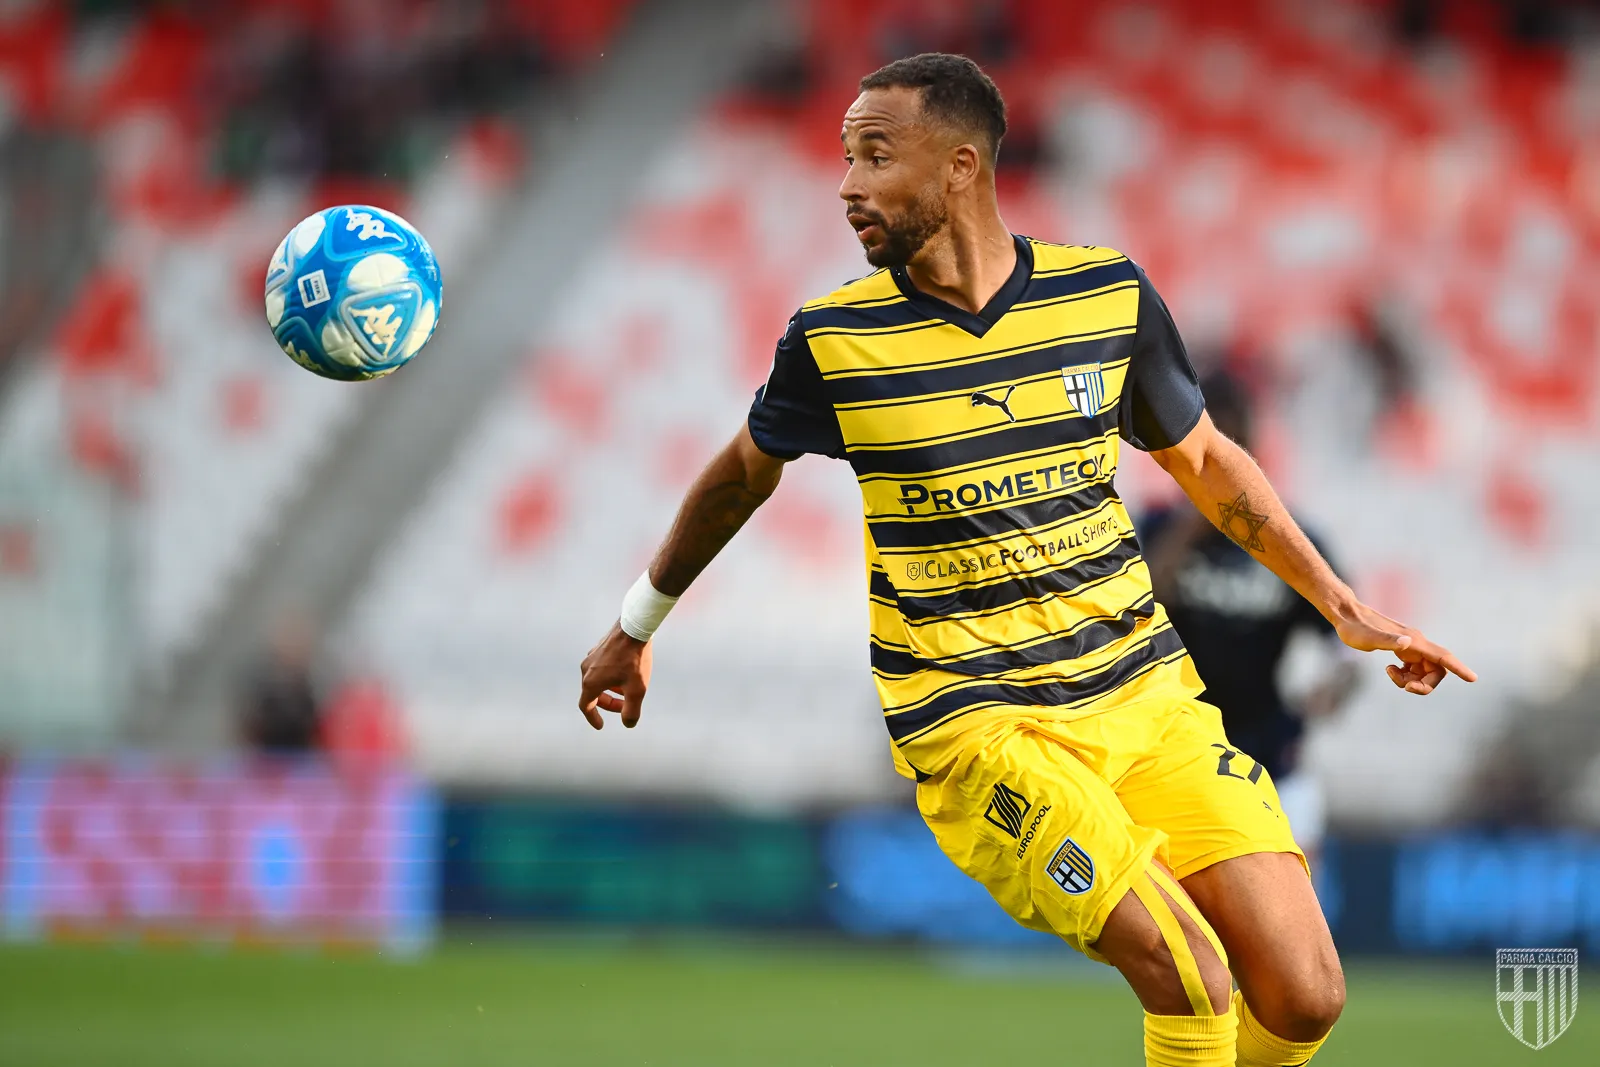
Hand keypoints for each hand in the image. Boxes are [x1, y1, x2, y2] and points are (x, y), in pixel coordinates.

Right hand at [578, 622, 652, 728]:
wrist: (634, 627)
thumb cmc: (634, 659)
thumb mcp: (636, 690)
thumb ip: (631, 711)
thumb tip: (628, 723)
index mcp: (591, 682)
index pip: (586, 706)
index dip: (593, 718)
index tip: (601, 725)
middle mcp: (586, 669)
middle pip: (592, 694)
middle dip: (608, 703)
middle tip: (624, 707)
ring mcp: (591, 657)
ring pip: (597, 680)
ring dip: (610, 690)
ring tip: (627, 690)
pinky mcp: (598, 648)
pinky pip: (600, 669)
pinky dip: (610, 677)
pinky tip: (626, 674)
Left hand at [1333, 603, 1476, 694]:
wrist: (1348, 615)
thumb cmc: (1354, 628)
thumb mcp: (1367, 638)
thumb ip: (1387, 640)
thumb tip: (1407, 643)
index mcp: (1414, 642)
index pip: (1442, 656)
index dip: (1458, 668)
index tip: (1473, 678)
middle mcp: (1416, 643)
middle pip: (1436, 671)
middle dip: (1425, 685)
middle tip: (1405, 686)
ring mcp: (1411, 647)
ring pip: (1425, 672)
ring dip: (1412, 681)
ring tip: (1390, 672)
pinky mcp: (1404, 650)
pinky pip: (1415, 670)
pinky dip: (1406, 676)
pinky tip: (1391, 669)